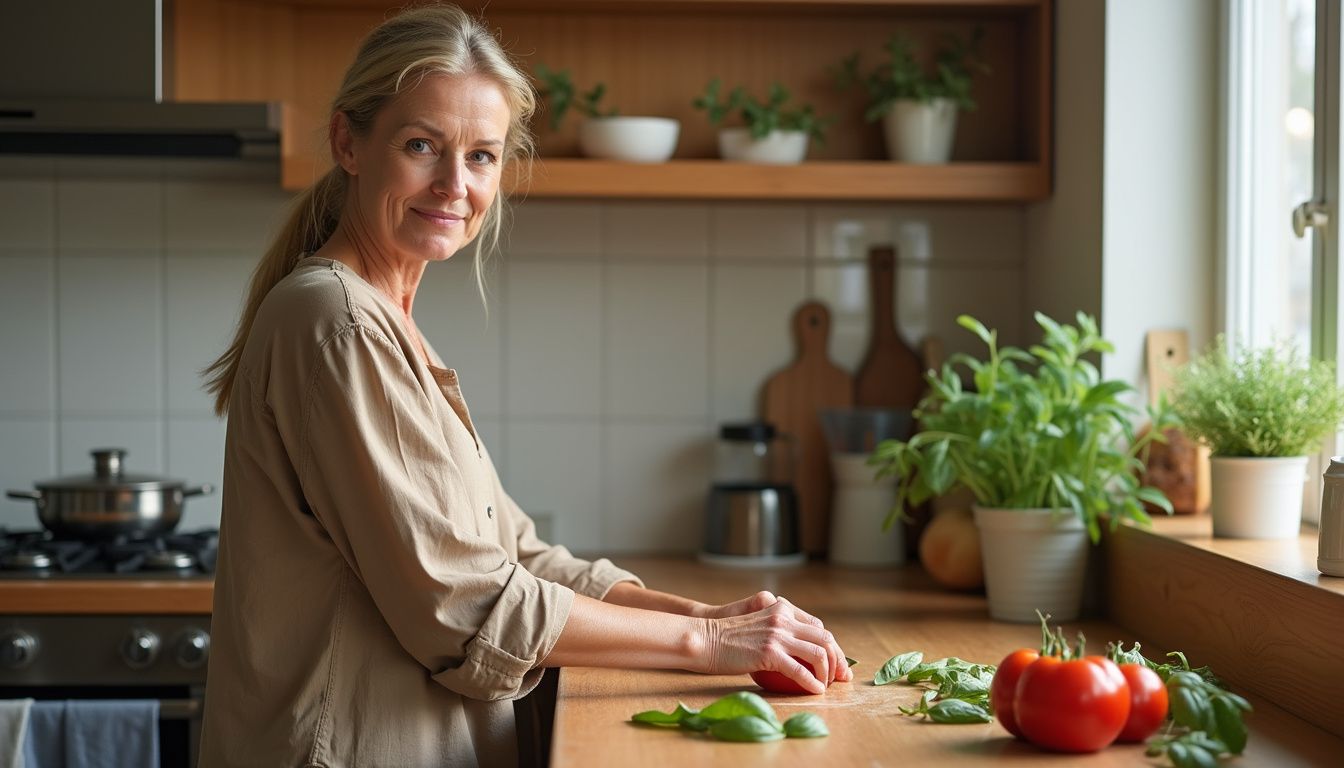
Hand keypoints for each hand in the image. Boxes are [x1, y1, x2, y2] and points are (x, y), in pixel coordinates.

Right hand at [699, 593, 852, 693]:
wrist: (703, 639)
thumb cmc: (726, 638)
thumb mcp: (757, 625)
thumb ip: (777, 630)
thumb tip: (798, 651)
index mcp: (781, 608)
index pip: (819, 626)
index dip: (832, 646)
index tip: (837, 663)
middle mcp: (783, 617)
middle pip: (825, 638)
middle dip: (837, 660)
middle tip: (840, 677)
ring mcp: (777, 634)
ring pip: (818, 653)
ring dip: (827, 672)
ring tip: (825, 685)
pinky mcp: (769, 652)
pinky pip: (800, 670)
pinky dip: (812, 682)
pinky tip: (815, 691)